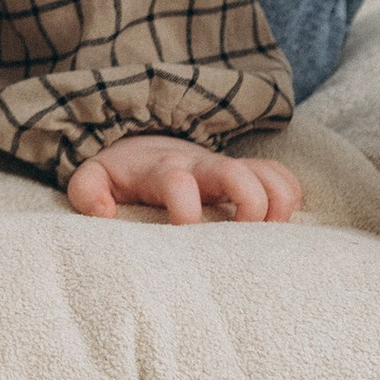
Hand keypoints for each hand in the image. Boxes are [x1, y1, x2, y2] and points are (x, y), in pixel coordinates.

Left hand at [65, 136, 304, 223]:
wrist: (146, 141)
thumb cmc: (124, 172)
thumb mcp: (94, 176)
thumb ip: (89, 192)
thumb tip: (104, 216)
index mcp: (163, 169)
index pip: (178, 181)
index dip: (185, 208)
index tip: (185, 232)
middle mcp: (202, 165)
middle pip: (238, 173)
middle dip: (248, 204)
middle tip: (243, 239)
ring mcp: (230, 167)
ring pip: (269, 175)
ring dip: (277, 205)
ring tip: (269, 237)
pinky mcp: (250, 173)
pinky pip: (284, 178)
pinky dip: (290, 198)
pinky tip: (277, 224)